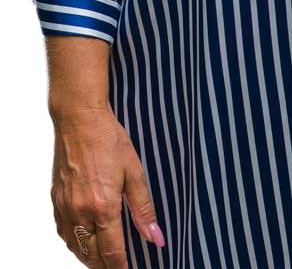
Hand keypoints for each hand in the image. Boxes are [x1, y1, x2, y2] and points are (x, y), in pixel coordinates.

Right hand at [50, 103, 165, 265]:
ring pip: (75, 246)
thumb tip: (155, 236)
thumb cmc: (108, 139)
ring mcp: (65, 206)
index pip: (112, 252)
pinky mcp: (56, 198)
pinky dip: (74, 242)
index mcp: (102, 207)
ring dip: (89, 256)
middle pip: (92, 255)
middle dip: (106, 264)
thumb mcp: (134, 172)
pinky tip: (84, 239)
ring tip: (104, 258)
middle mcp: (80, 212)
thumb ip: (143, 208)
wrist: (80, 119)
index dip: (121, 267)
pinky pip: (64, 232)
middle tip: (120, 264)